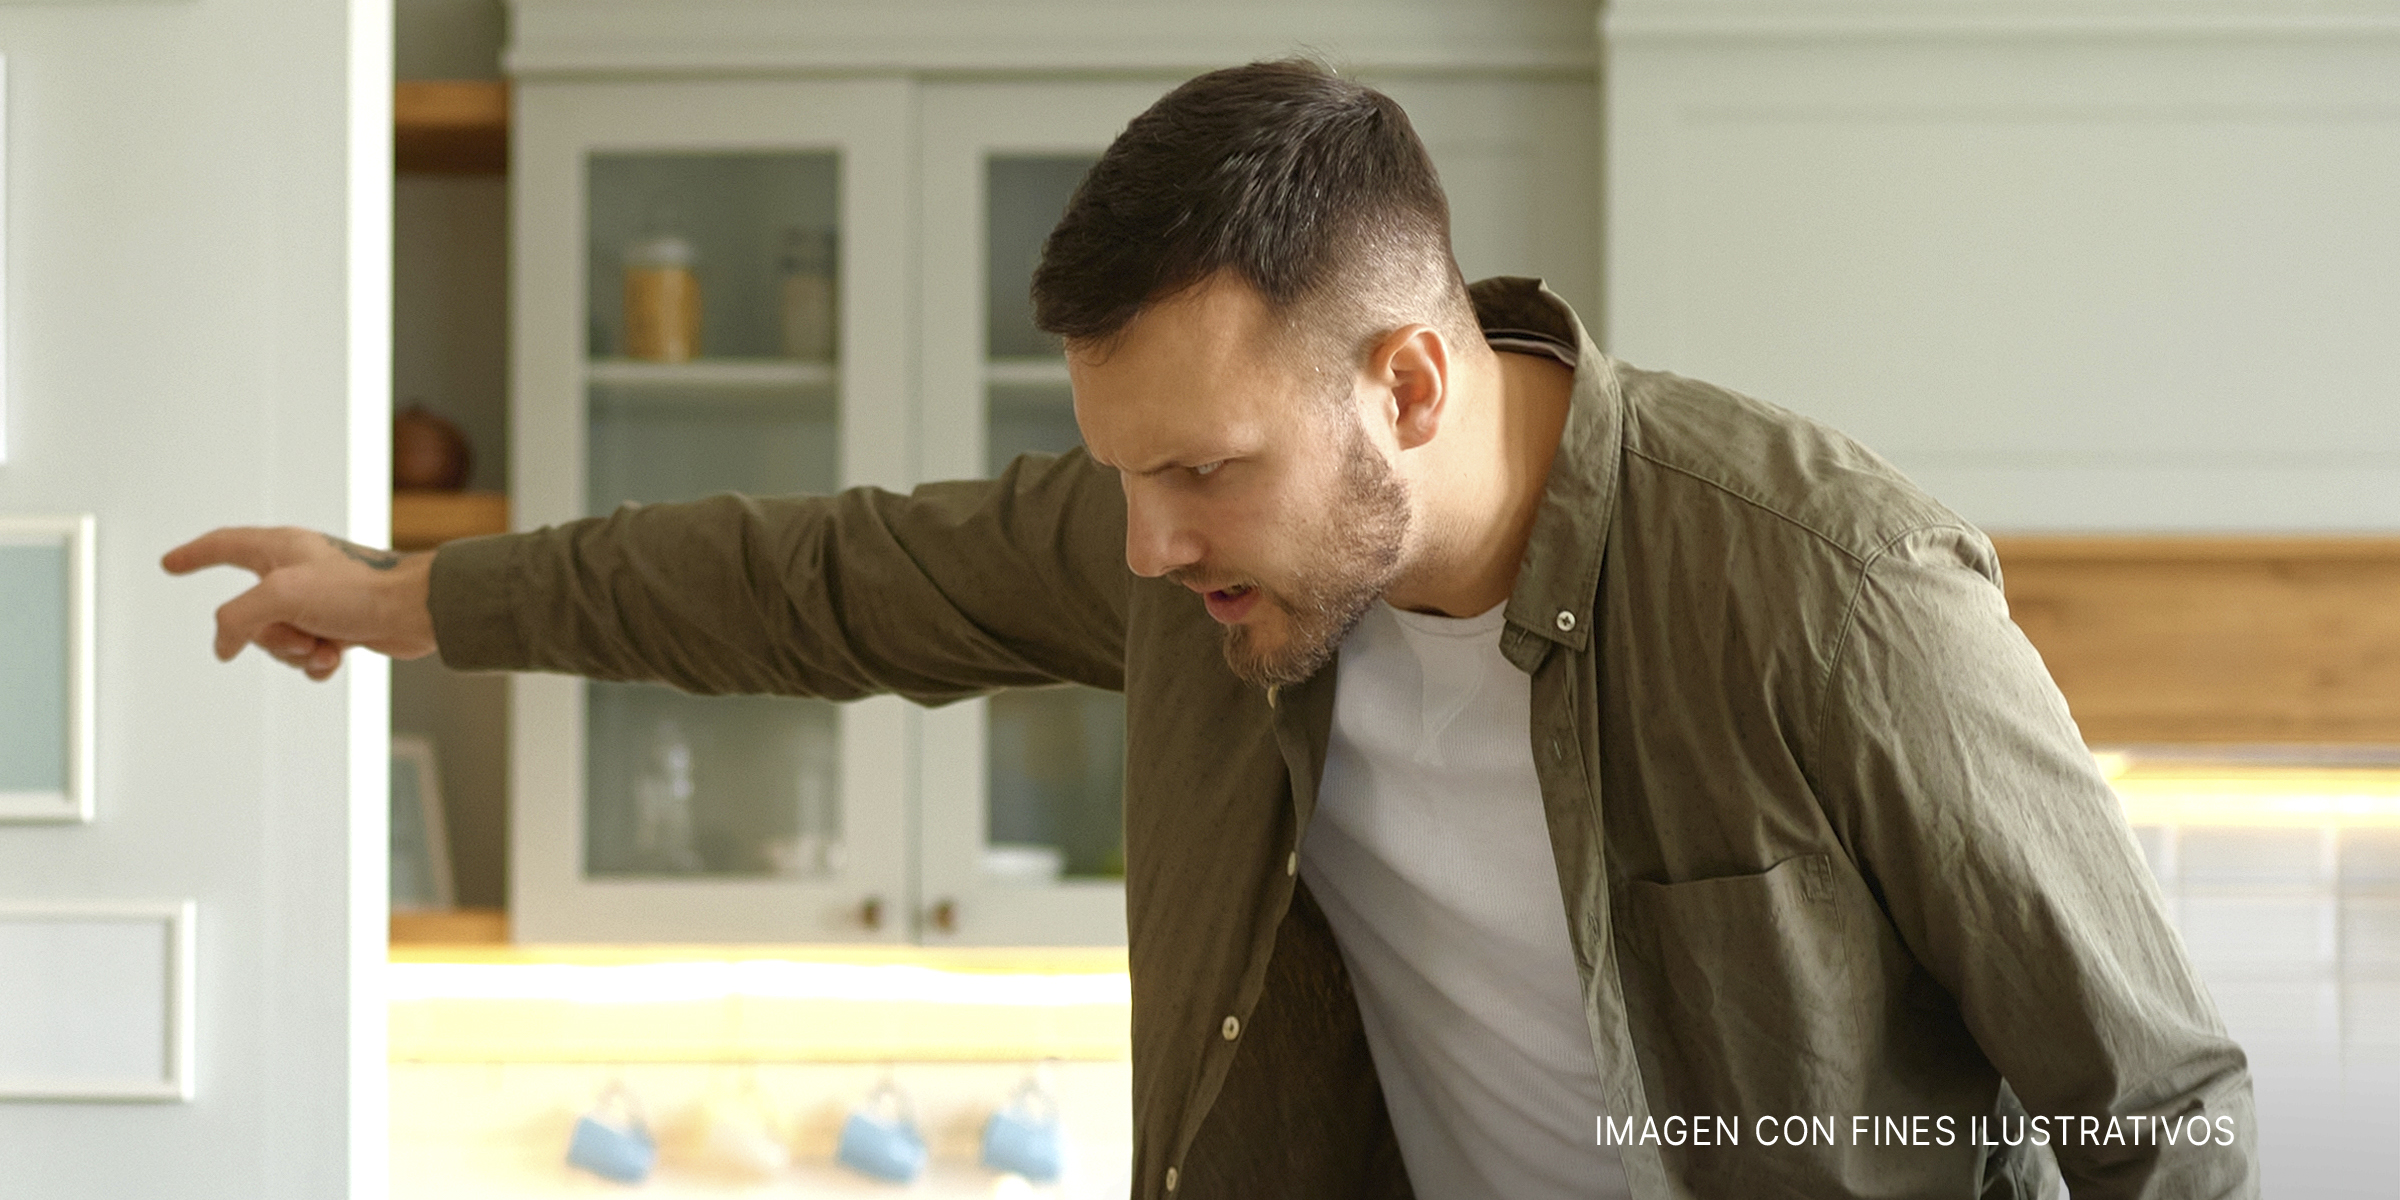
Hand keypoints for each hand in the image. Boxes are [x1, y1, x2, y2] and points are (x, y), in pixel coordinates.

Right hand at [161, 527, 438, 680]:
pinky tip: (337, 656)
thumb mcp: (281, 596)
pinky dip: (317, 662)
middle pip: (249, 614)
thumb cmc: (360, 589)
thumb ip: (237, 618)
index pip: (223, 546)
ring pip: (277, 640)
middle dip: (269, 637)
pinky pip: (306, 654)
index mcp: (280, 548)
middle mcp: (296, 571)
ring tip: (325, 644)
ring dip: (297, 652)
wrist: (417, 612)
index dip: (194, 555)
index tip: (171, 563)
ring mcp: (317, 601)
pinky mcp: (339, 625)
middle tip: (299, 634)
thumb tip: (224, 645)